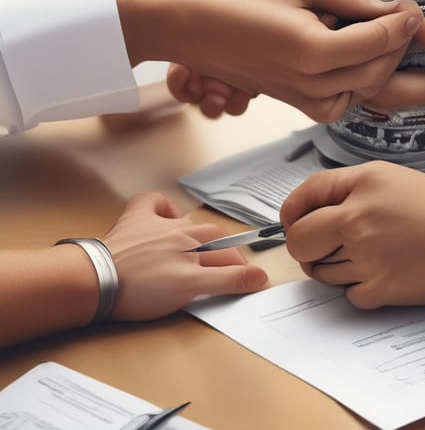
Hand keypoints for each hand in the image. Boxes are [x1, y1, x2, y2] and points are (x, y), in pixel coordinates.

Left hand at [102, 192, 267, 320]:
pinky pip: (154, 203)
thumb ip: (227, 281)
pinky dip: (164, 208)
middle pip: (213, 238)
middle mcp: (181, 235)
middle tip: (227, 265)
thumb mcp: (188, 292)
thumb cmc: (134, 292)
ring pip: (189, 223)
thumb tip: (260, 277)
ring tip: (198, 247)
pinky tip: (165, 217)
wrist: (94, 280)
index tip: (252, 279)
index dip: (243, 272)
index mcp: (194, 252)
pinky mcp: (136, 220)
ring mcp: (158, 226)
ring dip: (198, 234)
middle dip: (225, 250)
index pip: (230, 261)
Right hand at [118, 0, 424, 122]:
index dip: (420, 26)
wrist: (193, 28)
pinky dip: (390, 87)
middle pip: (396, 82)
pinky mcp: (311, 105)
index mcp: (316, 56)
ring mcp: (315, 101)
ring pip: (382, 92)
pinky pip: (361, 97)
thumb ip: (358, 2)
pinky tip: (422, 80)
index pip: (387, 41)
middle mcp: (319, 87)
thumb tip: (405, 13)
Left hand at [280, 161, 424, 308]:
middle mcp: (357, 228)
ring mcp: (367, 262)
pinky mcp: (380, 290)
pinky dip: (357, 285)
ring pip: (322, 272)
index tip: (297, 223)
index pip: (295, 211)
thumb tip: (297, 212)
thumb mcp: (378, 174)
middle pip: (300, 245)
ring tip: (365, 251)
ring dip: (334, 264)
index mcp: (355, 197)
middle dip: (306, 245)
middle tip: (325, 242)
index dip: (291, 218)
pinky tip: (379, 269)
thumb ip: (334, 187)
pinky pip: (347, 294)